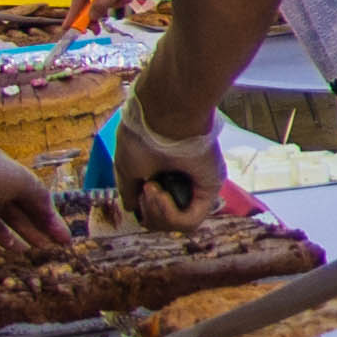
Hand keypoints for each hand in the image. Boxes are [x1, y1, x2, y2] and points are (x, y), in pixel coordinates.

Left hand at [0, 150, 66, 257]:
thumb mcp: (21, 181)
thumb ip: (39, 196)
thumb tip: (50, 214)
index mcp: (5, 172)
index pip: (31, 196)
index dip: (49, 217)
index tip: (63, 238)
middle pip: (16, 212)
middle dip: (33, 229)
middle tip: (46, 248)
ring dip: (12, 238)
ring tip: (23, 251)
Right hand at [104, 78, 230, 230]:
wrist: (168, 111)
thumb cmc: (144, 133)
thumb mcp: (127, 166)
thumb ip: (130, 189)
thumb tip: (132, 207)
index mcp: (167, 175)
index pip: (155, 210)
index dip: (143, 209)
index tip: (139, 191)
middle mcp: (184, 182)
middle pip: (164, 221)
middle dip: (148, 213)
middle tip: (146, 189)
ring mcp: (197, 187)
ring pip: (175, 225)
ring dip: (155, 213)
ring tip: (151, 188)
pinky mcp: (210, 189)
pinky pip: (189, 222)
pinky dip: (169, 214)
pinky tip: (159, 193)